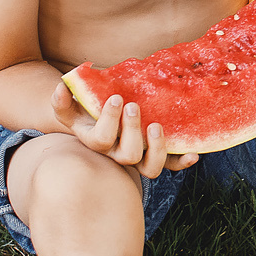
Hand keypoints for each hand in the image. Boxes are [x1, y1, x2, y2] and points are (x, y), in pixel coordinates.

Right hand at [52, 82, 198, 178]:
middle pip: (127, 155)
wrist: (101, 122)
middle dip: (131, 130)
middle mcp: (118, 154)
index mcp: (97, 142)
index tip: (117, 98)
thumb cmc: (86, 111)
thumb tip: (61, 88)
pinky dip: (182, 161)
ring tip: (156, 126)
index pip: (100, 140)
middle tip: (134, 105)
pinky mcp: (155, 155)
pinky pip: (170, 164)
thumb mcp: (71, 106)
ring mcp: (139, 156)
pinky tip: (194, 153)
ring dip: (157, 149)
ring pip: (149, 167)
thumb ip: (62, 100)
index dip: (109, 121)